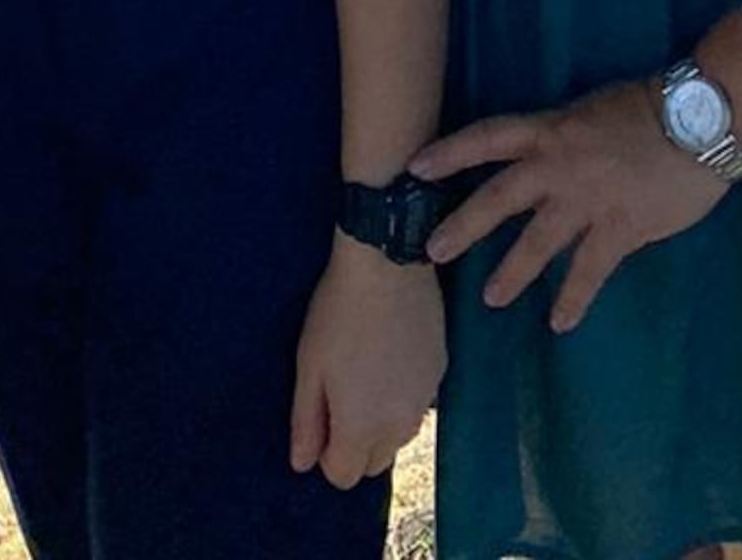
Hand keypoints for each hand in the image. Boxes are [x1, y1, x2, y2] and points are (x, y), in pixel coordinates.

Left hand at [288, 239, 443, 488]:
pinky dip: (401, 397)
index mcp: (362, 427)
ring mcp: (425, 400)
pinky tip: (389, 358)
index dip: (326, 456)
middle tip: (339, 398)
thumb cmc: (339, 313)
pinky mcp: (440, 373)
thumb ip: (306, 421)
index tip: (319, 420)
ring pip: (399, 436)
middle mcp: (398, 425)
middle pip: (375, 462)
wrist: (389, 264)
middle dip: (355, 446)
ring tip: (364, 375)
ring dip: (380, 424)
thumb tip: (302, 464)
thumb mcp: (310, 365)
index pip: (344, 476)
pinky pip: (417, 405)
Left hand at [412, 85, 727, 331]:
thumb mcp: (592, 110)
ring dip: (512, 272)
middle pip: (498, 198)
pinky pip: (588, 272)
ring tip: (491, 298)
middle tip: (432, 251)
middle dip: (464, 226)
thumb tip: (549, 162)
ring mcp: (587, 201)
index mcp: (551, 129)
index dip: (450, 152)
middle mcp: (558, 166)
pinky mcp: (619, 230)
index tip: (414, 168)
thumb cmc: (649, 106)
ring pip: (537, 243)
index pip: (488, 138)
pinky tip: (560, 322)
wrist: (699, 122)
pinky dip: (573, 299)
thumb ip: (566, 138)